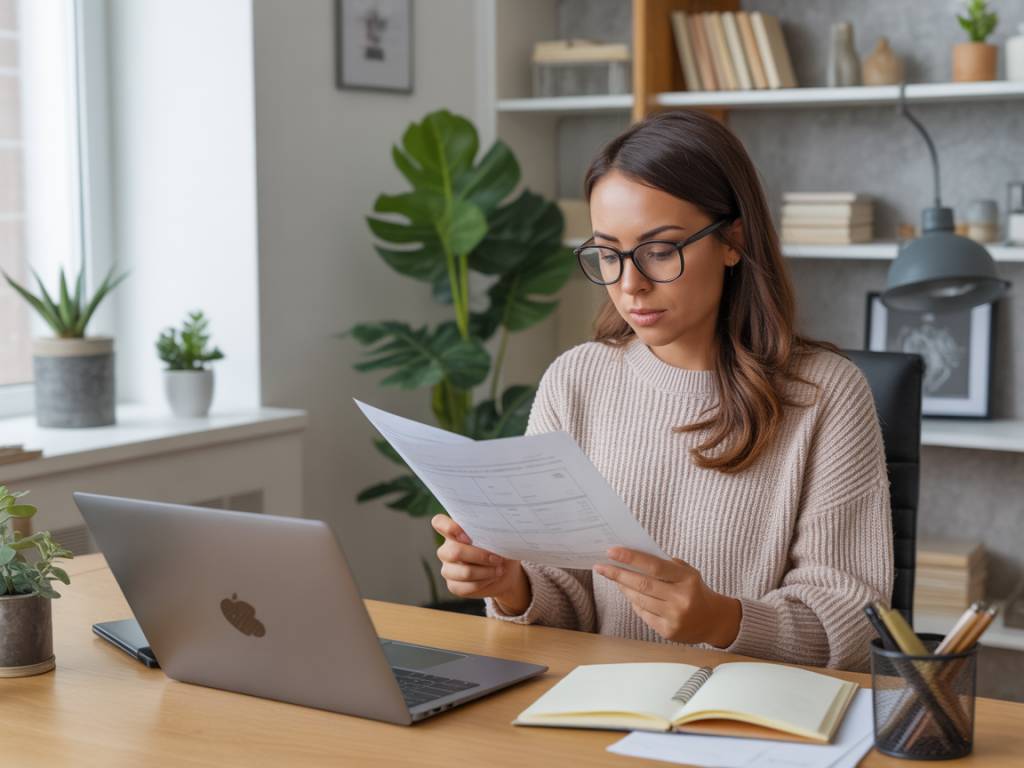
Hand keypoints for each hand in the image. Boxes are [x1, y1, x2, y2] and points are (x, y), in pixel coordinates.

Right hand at [431, 515, 529, 613]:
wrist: (505, 571)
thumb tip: (495, 534)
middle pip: (454, 552)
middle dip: (480, 556)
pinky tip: (492, 577)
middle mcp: (447, 549)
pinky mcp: (453, 585)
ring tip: (499, 570)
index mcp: (455, 531)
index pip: (439, 523)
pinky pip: (465, 587)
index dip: (449, 527)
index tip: (468, 537)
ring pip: (464, 572)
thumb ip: (491, 532)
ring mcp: (448, 568)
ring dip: (486, 572)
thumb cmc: (500, 548)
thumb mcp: (499, 538)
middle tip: (498, 558)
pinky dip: (484, 583)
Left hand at [593, 548, 741, 647]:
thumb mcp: (688, 572)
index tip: (611, 552)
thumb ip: (665, 565)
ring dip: (623, 588)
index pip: (654, 566)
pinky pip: (643, 614)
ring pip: (639, 600)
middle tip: (601, 566)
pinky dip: (634, 603)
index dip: (631, 558)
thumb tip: (632, 558)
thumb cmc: (695, 590)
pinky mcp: (668, 631)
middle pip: (642, 584)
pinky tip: (629, 594)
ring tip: (613, 577)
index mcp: (687, 579)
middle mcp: (681, 599)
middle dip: (618, 574)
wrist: (714, 620)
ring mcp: (674, 617)